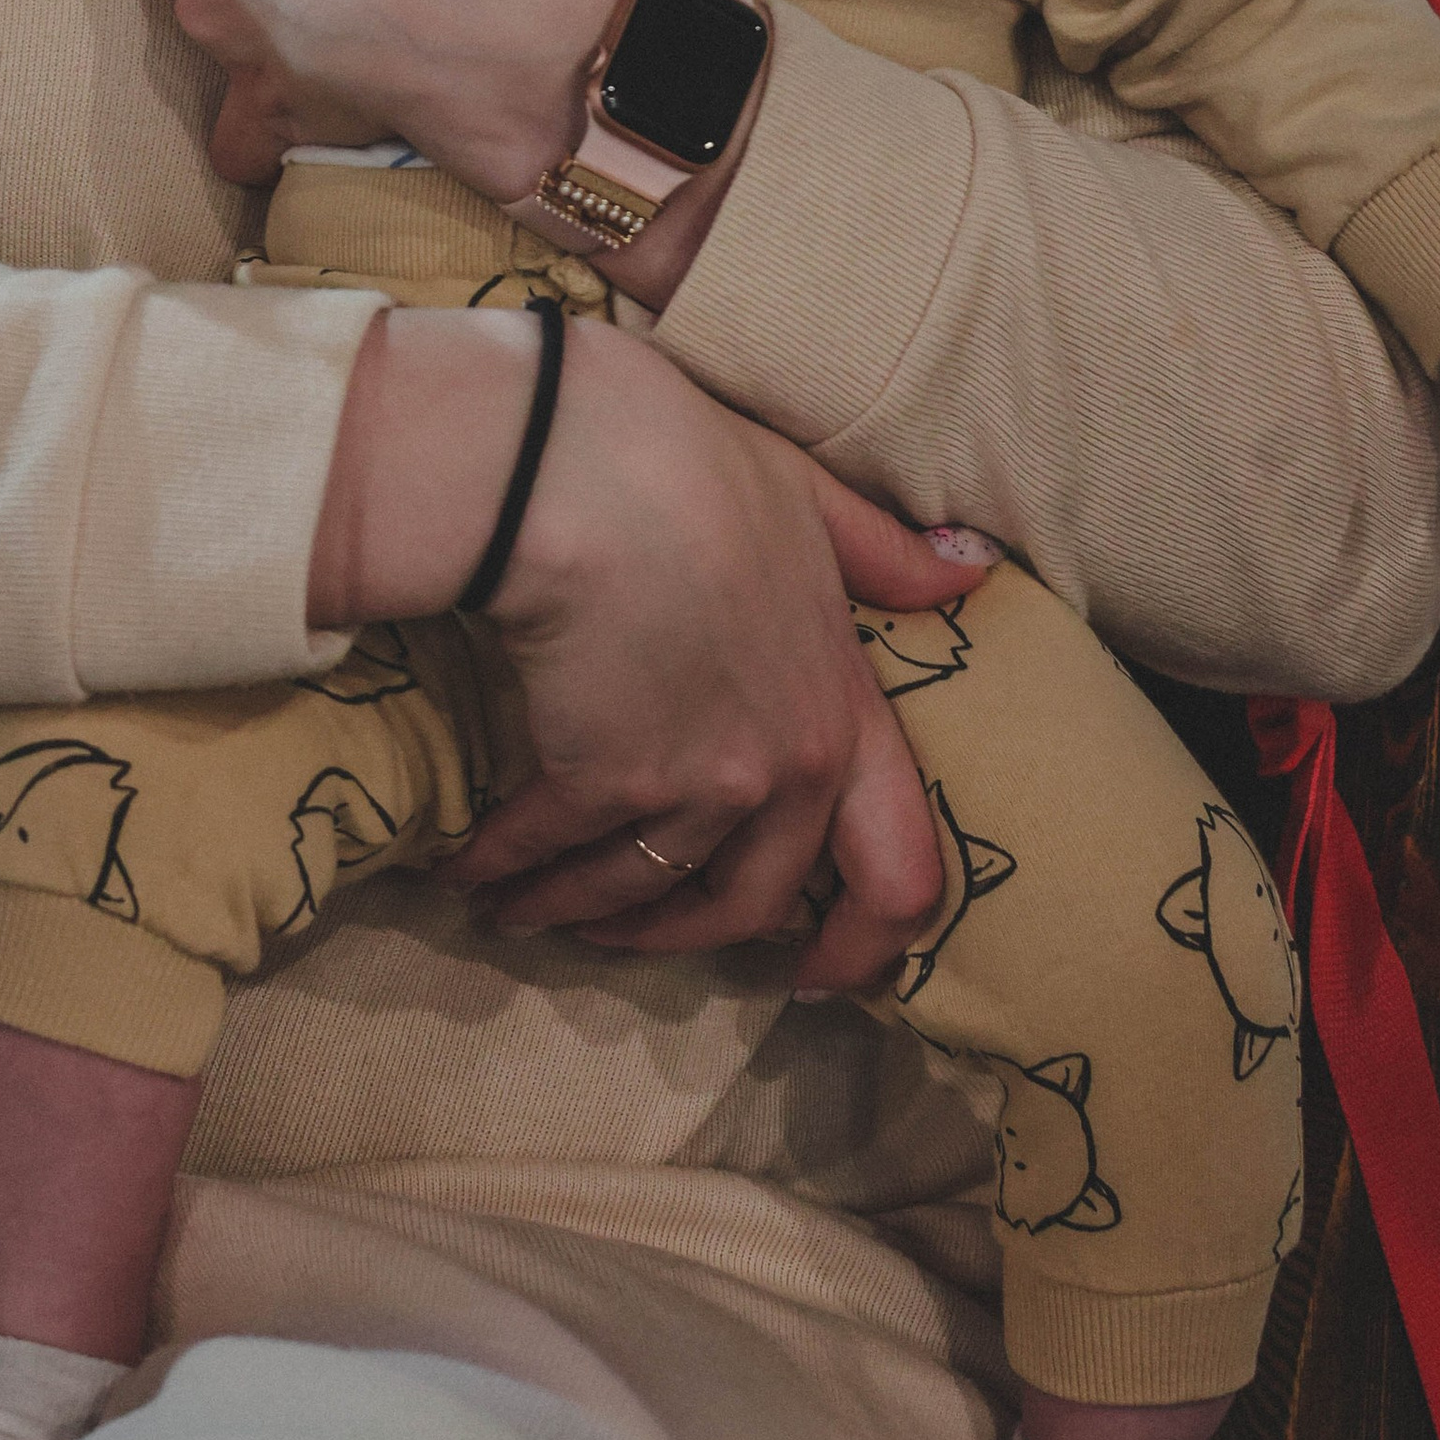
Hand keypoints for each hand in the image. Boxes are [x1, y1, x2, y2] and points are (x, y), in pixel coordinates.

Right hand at [313, 304, 991, 991]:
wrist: (578, 470)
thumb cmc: (691, 461)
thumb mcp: (809, 496)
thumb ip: (881, 552)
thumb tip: (969, 569)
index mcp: (844, 706)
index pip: (900, 866)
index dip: (866, 944)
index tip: (818, 978)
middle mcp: (787, 766)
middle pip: (753, 903)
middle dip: (677, 932)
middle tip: (625, 936)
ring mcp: (698, 785)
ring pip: (640, 888)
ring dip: (572, 906)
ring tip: (522, 906)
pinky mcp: (603, 784)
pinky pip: (551, 851)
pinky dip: (506, 866)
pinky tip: (469, 865)